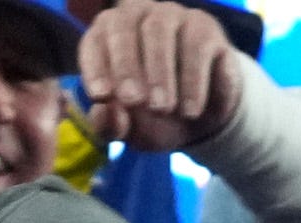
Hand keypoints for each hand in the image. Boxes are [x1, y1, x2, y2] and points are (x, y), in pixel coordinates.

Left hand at [79, 2, 249, 153]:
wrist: (201, 121)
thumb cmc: (152, 117)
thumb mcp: (129, 129)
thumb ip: (110, 124)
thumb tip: (104, 112)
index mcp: (108, 35)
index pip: (94, 41)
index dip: (95, 67)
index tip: (101, 96)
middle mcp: (138, 16)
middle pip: (125, 25)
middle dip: (126, 65)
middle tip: (133, 101)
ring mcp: (173, 17)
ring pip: (161, 29)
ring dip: (160, 72)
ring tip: (163, 109)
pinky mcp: (206, 29)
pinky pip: (198, 45)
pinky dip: (193, 80)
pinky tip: (190, 110)